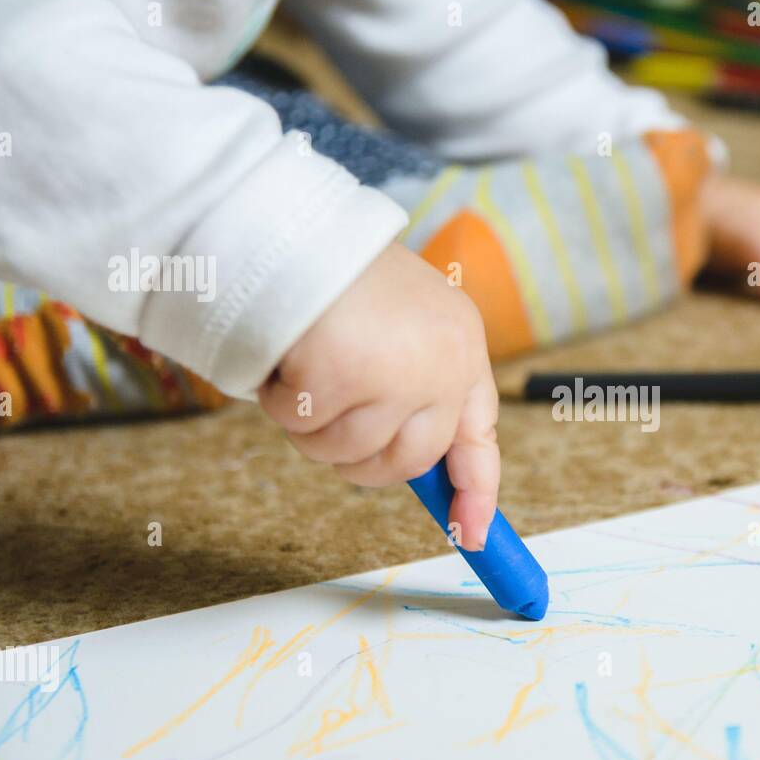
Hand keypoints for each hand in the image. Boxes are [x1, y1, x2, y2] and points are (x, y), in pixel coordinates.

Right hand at [259, 242, 499, 549]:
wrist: (291, 226)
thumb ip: (417, 393)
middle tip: (326, 413)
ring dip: (311, 423)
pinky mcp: (346, 375)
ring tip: (307, 361)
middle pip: (405, 462)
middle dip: (359, 456)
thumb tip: (419, 471)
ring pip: (346, 453)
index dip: (477, 491)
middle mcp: (444, 363)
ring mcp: (399, 372)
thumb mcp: (401, 330)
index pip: (479, 437)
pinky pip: (302, 427)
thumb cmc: (338, 276)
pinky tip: (286, 352)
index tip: (475, 534)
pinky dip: (280, 400)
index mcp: (461, 347)